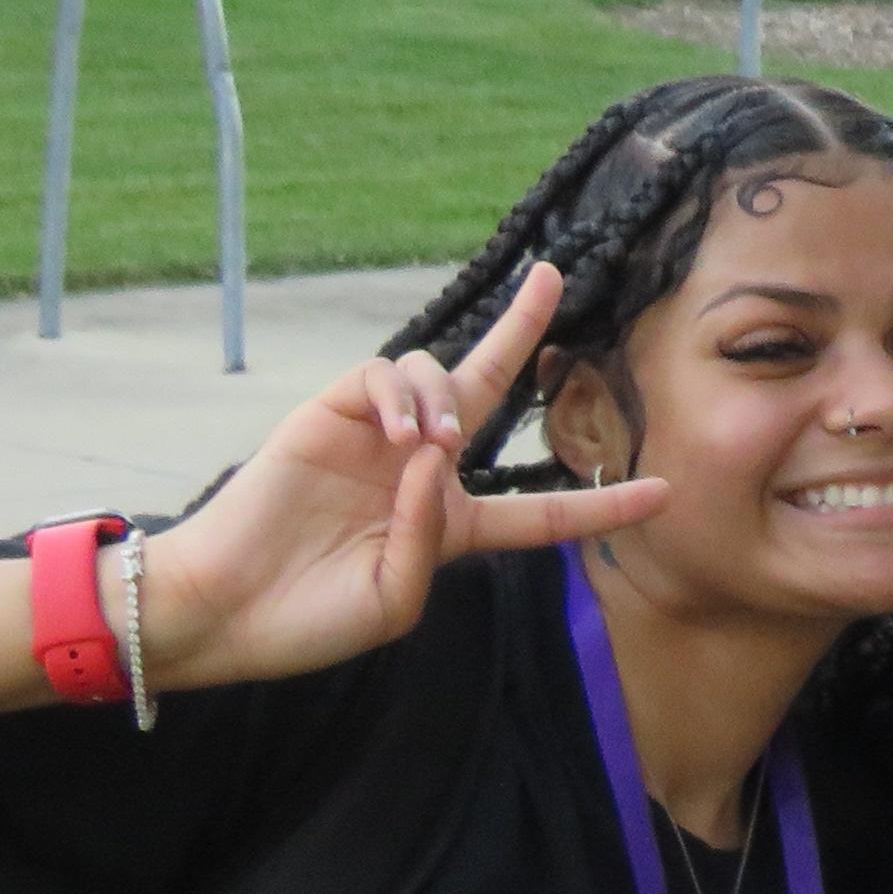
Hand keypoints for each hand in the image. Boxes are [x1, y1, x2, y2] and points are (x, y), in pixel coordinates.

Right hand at [137, 263, 671, 690]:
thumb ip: (434, 539)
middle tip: (553, 275)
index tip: (664, 493)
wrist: (228, 609)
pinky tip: (402, 438)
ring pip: (437, 373)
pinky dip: (402, 397)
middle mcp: (422, 469)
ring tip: (434, 446)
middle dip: (522, 329)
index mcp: (452, 525)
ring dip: (448, 400)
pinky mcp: (327, 415)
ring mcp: (375, 437)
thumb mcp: (395, 598)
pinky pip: (380, 377)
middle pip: (488, 385)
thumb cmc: (311, 619)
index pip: (541, 511)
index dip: (600, 505)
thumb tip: (436, 457)